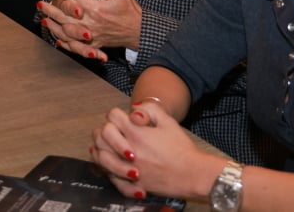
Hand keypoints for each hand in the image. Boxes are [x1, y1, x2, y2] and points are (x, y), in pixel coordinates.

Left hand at [39, 0, 142, 59]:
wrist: (140, 32)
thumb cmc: (131, 12)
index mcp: (95, 8)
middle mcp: (91, 23)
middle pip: (65, 16)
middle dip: (51, 9)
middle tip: (39, 4)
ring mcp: (92, 35)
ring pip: (67, 32)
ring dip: (54, 26)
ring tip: (44, 20)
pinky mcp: (95, 44)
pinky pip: (76, 46)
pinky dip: (66, 44)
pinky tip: (58, 40)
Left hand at [90, 101, 212, 199]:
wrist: (192, 174)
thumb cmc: (182, 149)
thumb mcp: (168, 121)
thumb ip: (150, 109)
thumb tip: (134, 109)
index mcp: (136, 133)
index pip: (112, 116)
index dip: (116, 114)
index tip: (122, 119)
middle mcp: (128, 150)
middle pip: (101, 136)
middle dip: (105, 131)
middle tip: (114, 133)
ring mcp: (128, 169)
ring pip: (100, 157)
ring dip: (102, 150)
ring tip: (109, 149)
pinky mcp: (131, 185)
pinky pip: (111, 178)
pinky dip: (108, 172)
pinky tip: (112, 167)